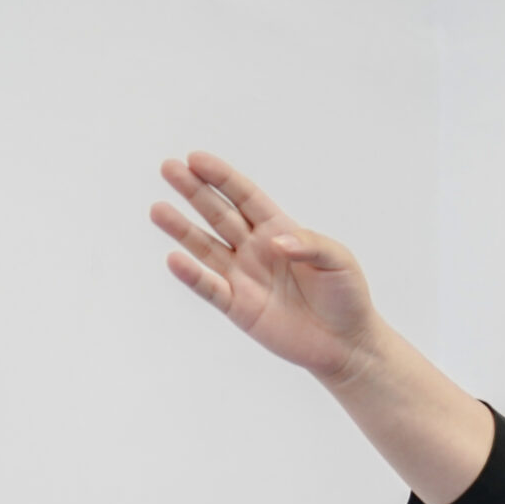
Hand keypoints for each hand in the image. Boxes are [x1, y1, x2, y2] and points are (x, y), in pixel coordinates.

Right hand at [150, 151, 382, 386]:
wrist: (347, 344)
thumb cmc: (346, 296)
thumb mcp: (339, 261)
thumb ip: (310, 245)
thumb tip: (275, 242)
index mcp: (279, 230)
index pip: (244, 197)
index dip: (221, 178)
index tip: (195, 159)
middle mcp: (255, 249)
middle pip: (218, 215)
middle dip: (194, 191)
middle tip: (167, 168)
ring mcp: (243, 278)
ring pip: (205, 248)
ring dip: (182, 229)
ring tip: (157, 210)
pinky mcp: (238, 307)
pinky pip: (210, 289)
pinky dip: (192, 276)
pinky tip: (174, 259)